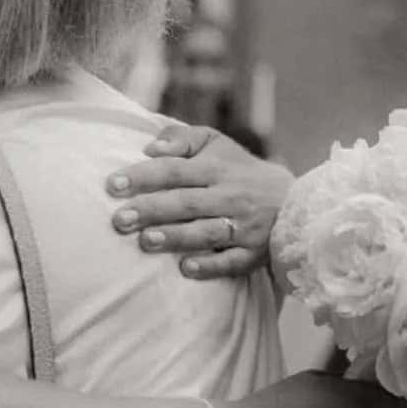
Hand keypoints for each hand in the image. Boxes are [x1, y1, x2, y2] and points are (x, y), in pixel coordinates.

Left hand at [106, 123, 292, 277]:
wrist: (294, 202)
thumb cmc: (239, 170)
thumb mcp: (216, 144)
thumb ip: (183, 139)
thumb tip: (150, 147)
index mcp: (216, 168)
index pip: (175, 170)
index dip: (143, 177)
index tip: (112, 185)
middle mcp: (230, 196)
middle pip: (186, 202)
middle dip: (151, 210)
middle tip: (118, 219)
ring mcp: (243, 226)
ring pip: (207, 232)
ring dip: (176, 237)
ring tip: (145, 241)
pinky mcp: (254, 253)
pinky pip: (232, 261)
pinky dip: (211, 266)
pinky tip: (186, 268)